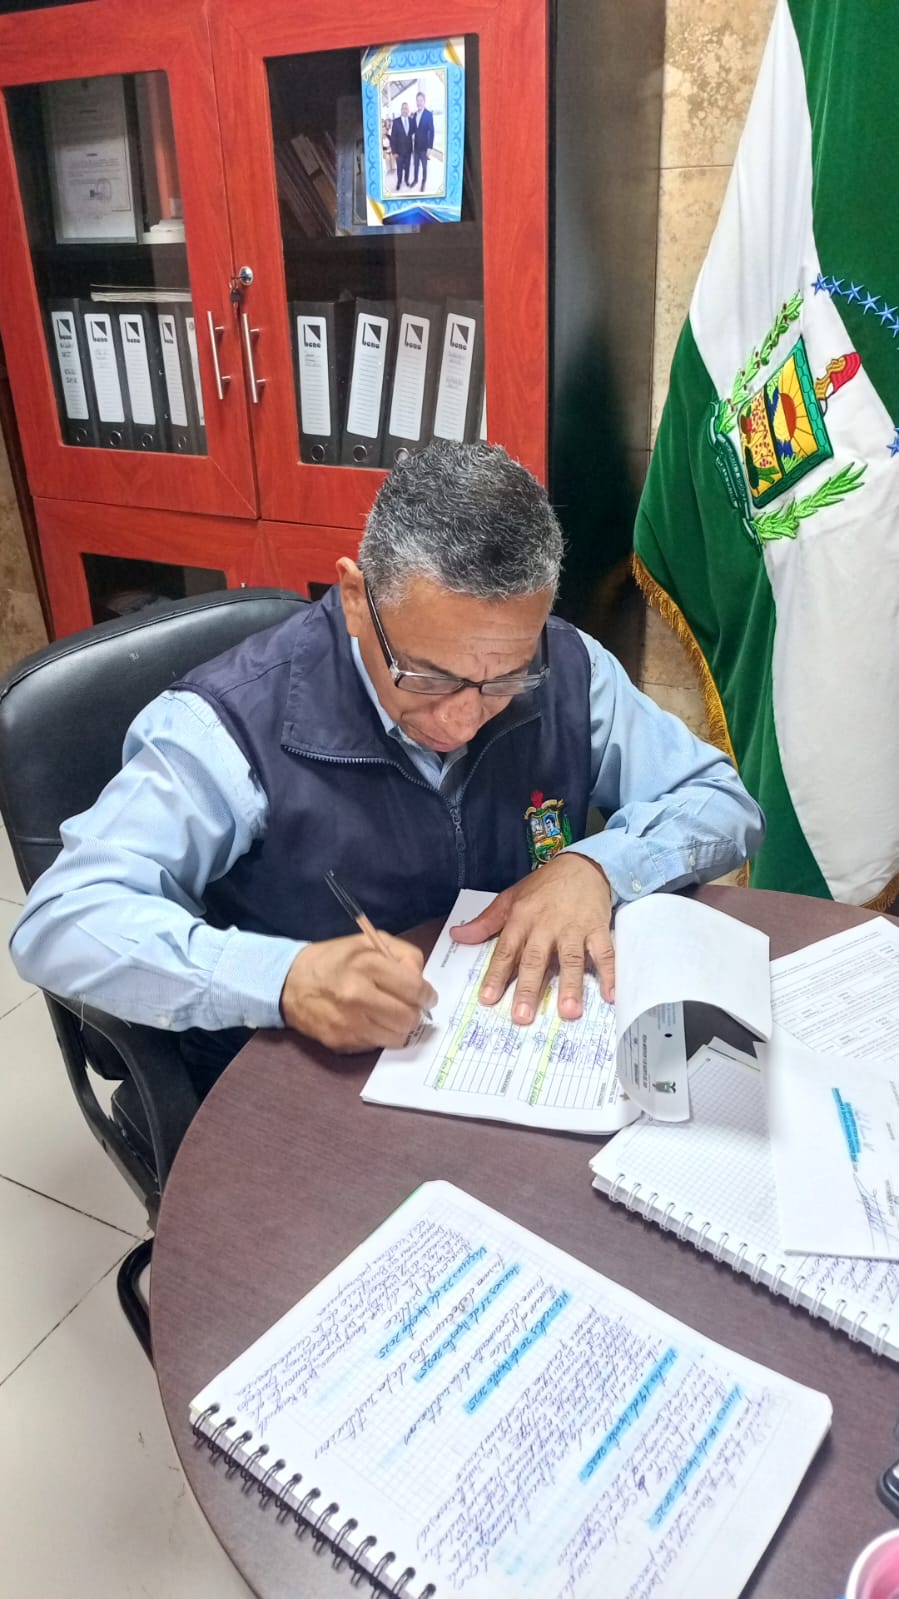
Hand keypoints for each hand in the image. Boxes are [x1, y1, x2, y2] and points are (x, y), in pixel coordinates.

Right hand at [280, 934, 436, 1052]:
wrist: (289, 983)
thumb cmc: (335, 960)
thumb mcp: (370, 942)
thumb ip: (403, 955)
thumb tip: (421, 981)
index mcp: (367, 965)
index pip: (415, 989)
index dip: (427, 995)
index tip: (427, 996)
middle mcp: (357, 995)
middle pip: (409, 1017)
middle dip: (414, 1012)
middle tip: (408, 1006)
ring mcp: (349, 1022)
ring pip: (397, 1037)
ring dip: (399, 1027)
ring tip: (389, 1014)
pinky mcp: (341, 1042)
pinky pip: (377, 1045)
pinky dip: (379, 1035)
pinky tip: (369, 1021)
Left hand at [450, 853, 614, 1022]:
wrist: (582, 865)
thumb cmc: (543, 886)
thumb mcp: (510, 898)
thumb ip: (485, 922)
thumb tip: (457, 936)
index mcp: (522, 918)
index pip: (506, 950)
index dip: (497, 975)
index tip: (488, 999)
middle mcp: (546, 925)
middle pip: (536, 959)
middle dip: (529, 988)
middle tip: (522, 1016)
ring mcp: (574, 928)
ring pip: (571, 959)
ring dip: (571, 985)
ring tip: (569, 1012)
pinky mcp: (598, 928)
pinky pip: (604, 953)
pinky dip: (609, 973)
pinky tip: (610, 996)